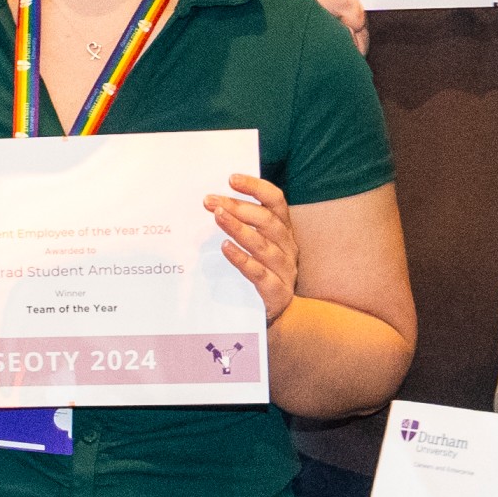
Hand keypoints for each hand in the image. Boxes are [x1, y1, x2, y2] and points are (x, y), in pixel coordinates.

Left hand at [209, 171, 300, 320]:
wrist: (280, 317)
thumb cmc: (262, 274)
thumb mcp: (257, 246)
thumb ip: (243, 225)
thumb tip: (213, 204)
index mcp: (284, 232)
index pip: (275, 201)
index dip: (256, 188)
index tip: (231, 179)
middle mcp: (288, 247)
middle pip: (266, 221)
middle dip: (237, 207)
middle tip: (209, 201)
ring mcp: (285, 270)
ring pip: (263, 245)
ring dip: (239, 228)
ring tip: (217, 217)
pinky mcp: (276, 292)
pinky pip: (258, 273)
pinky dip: (241, 259)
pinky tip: (225, 248)